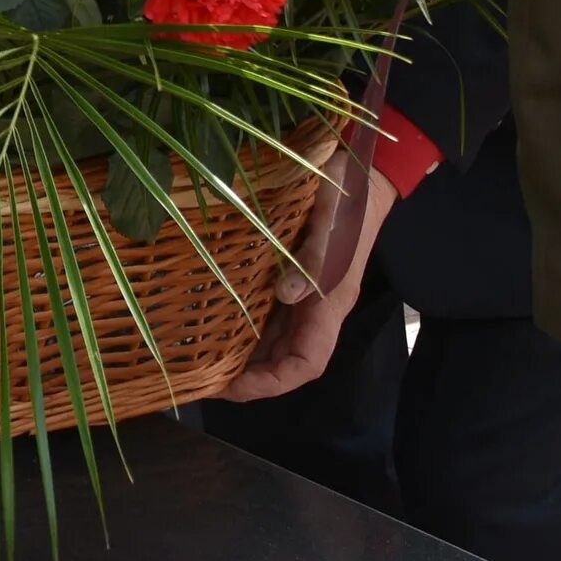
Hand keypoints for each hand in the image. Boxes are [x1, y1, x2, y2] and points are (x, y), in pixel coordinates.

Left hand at [222, 159, 396, 402]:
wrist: (357, 174)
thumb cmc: (347, 204)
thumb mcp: (331, 228)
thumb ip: (312, 262)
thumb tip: (285, 296)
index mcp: (329, 306)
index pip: (306, 363)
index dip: (272, 383)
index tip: (233, 387)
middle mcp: (315, 309)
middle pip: (284, 359)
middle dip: (248, 378)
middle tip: (203, 380)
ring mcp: (302, 295)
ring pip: (273, 340)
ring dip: (242, 355)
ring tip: (203, 360)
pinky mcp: (290, 277)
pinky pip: (266, 312)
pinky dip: (242, 324)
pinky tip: (215, 321)